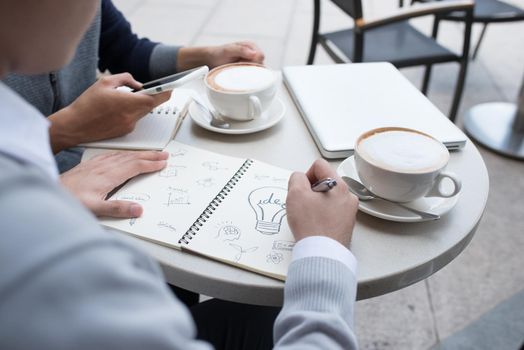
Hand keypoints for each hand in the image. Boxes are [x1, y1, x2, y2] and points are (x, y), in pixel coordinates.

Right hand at [48, 73, 170, 152]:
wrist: (75, 125)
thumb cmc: (87, 104)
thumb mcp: (105, 82)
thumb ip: (125, 79)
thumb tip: (138, 84)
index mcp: (128, 103)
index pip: (156, 98)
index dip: (165, 92)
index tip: (170, 87)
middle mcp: (132, 116)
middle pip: (151, 106)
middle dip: (153, 97)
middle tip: (153, 89)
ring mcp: (129, 126)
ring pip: (143, 112)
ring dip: (141, 104)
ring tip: (128, 97)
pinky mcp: (125, 131)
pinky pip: (135, 119)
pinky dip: (132, 112)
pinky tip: (119, 108)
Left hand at [60, 151, 167, 217]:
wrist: (49, 192)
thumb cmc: (69, 201)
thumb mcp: (94, 209)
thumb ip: (117, 209)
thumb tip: (138, 210)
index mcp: (108, 175)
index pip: (135, 166)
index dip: (151, 164)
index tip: (163, 163)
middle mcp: (104, 167)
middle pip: (132, 157)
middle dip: (150, 155)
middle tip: (164, 154)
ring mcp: (97, 164)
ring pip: (123, 155)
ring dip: (139, 153)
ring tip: (150, 153)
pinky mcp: (90, 165)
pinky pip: (112, 155)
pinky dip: (124, 153)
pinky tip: (124, 154)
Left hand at [176, 42, 264, 70]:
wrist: (211, 60)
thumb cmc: (218, 53)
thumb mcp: (228, 50)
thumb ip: (241, 50)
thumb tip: (254, 53)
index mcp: (251, 46)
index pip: (260, 56)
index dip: (253, 62)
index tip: (242, 64)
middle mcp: (253, 54)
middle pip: (261, 66)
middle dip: (251, 69)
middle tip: (238, 68)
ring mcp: (251, 64)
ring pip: (257, 73)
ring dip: (248, 74)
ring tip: (236, 71)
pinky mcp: (247, 72)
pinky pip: (252, 77)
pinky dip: (246, 78)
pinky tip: (239, 76)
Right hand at [286, 159, 358, 246]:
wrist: (322, 253)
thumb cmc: (311, 225)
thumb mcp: (295, 194)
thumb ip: (296, 178)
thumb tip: (300, 178)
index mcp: (339, 185)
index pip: (319, 165)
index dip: (306, 175)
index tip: (302, 191)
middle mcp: (348, 196)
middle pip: (324, 181)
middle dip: (311, 190)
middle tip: (303, 205)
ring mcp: (349, 211)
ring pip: (328, 197)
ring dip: (316, 203)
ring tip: (309, 217)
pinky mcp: (346, 224)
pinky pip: (331, 211)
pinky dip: (322, 215)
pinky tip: (315, 225)